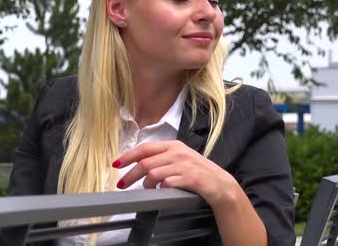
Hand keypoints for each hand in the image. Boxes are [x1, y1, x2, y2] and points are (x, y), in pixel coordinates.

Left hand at [112, 140, 239, 207]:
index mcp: (173, 145)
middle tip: (121, 184)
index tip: (116, 164)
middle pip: (145, 163)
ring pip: (153, 174)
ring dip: (146, 184)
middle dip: (130, 175)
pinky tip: (161, 192)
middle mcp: (177, 152)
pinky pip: (166, 184)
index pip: (145, 148)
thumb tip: (138, 163)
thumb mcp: (179, 159)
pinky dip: (160, 190)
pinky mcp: (190, 178)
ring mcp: (184, 165)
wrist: (220, 185)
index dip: (128, 156)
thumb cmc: (198, 172)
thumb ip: (162, 157)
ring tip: (147, 190)